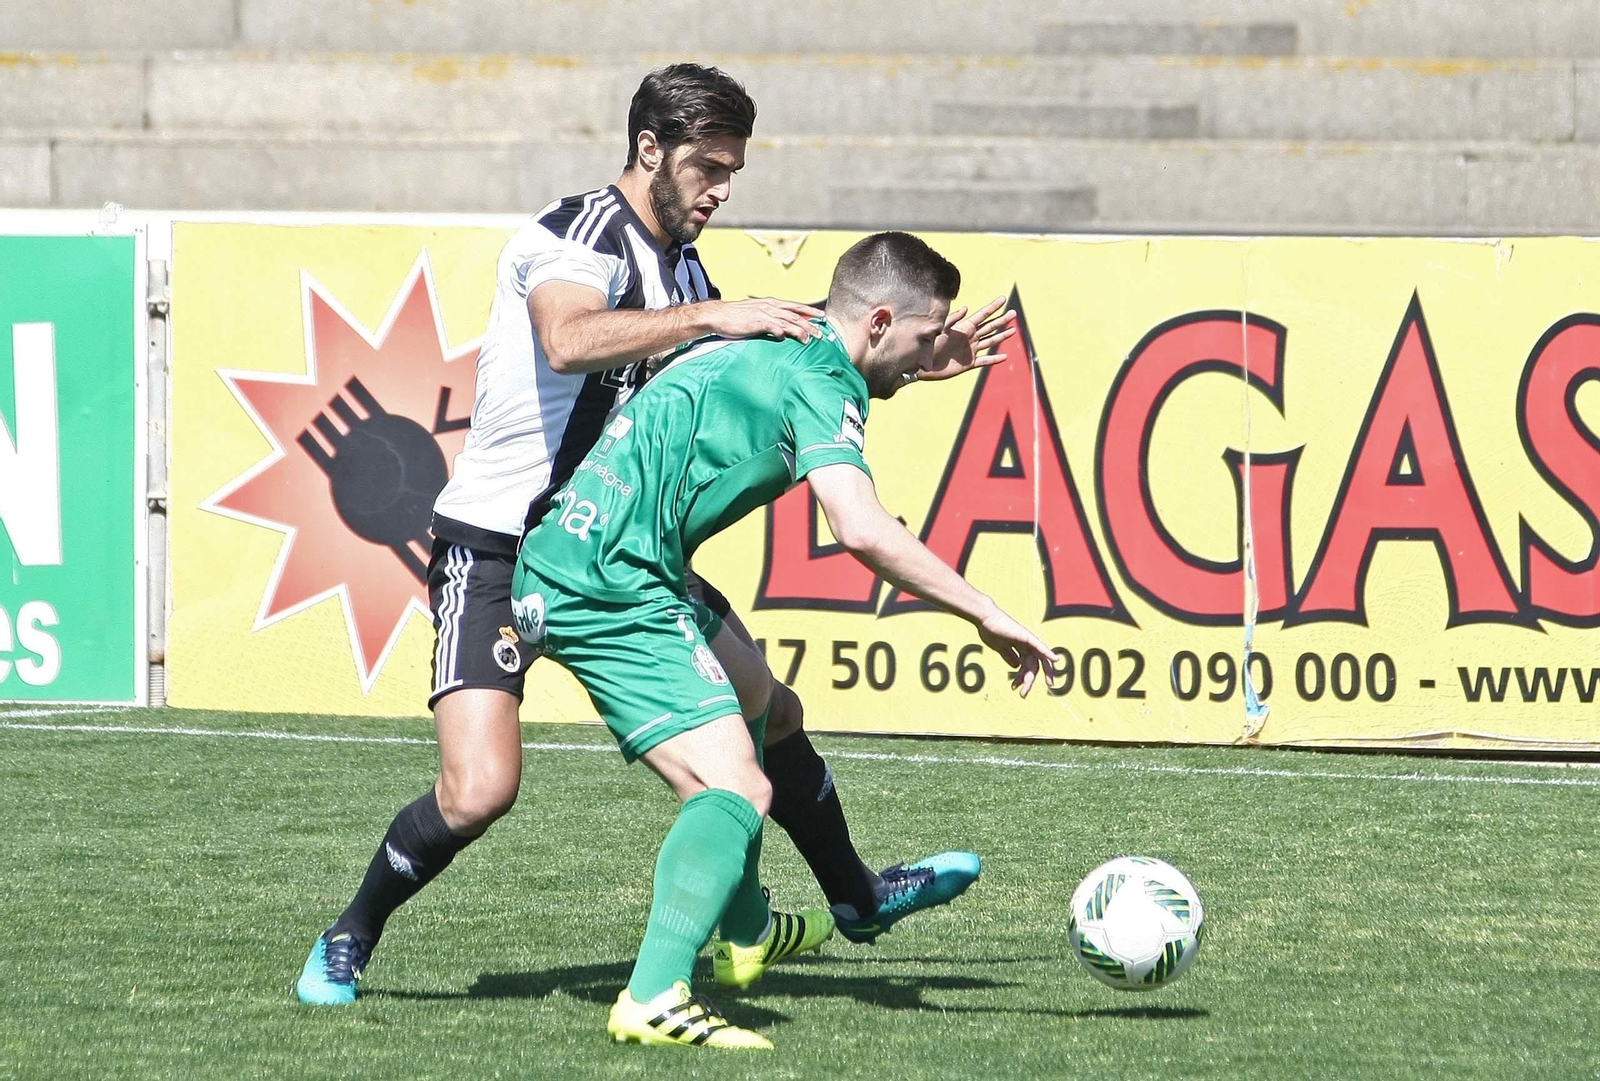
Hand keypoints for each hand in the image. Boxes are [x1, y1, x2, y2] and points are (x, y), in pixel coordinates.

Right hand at [701, 297, 823, 342]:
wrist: (718, 315)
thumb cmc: (736, 317)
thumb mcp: (756, 314)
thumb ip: (770, 318)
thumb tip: (782, 327)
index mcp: (771, 303)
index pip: (795, 306)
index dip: (809, 311)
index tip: (821, 316)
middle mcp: (770, 306)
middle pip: (795, 315)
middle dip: (810, 324)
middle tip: (820, 333)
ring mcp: (764, 313)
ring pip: (788, 321)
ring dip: (800, 330)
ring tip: (808, 339)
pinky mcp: (756, 322)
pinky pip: (772, 326)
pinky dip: (780, 331)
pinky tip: (785, 338)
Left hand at [919, 296, 1017, 381]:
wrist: (921, 364)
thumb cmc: (927, 345)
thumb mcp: (940, 329)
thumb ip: (952, 319)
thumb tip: (965, 308)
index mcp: (964, 327)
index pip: (982, 315)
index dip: (993, 307)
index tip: (1003, 299)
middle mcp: (969, 337)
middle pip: (990, 327)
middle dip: (1002, 320)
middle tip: (1014, 313)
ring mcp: (970, 350)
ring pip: (990, 342)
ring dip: (1002, 336)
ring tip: (1013, 331)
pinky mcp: (968, 364)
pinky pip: (984, 361)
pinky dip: (994, 359)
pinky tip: (1004, 357)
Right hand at [975, 608, 1057, 697]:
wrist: (985, 619)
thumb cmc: (990, 631)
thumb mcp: (1000, 649)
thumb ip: (1009, 656)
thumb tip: (1016, 666)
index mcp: (1021, 648)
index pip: (1027, 666)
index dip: (1024, 677)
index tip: (1018, 688)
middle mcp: (1027, 645)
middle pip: (1033, 666)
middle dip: (1028, 681)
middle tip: (1023, 695)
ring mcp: (1027, 641)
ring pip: (1036, 661)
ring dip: (1032, 677)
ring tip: (1025, 690)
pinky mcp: (1026, 636)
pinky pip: (1040, 646)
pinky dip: (1048, 653)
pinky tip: (1055, 660)